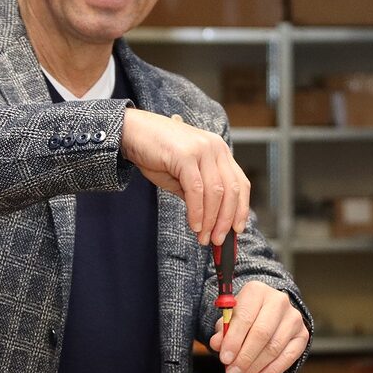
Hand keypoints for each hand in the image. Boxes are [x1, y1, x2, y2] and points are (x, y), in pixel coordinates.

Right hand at [121, 109, 249, 245]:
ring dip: (211, 220)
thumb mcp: (183, 175)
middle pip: (232, 190)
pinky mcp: (186, 155)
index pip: (240, 183)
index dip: (241, 209)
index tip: (237, 230)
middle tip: (217, 240)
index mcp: (219, 151)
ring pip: (216, 192)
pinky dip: (197, 211)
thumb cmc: (156, 153)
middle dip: (226, 220)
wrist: (131, 132)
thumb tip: (210, 220)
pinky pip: (197, 190)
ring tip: (203, 237)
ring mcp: (202, 149)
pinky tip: (194, 225)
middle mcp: (216, 148)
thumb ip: (199, 193)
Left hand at [208, 280, 309, 372]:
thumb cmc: (246, 315)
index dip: (234, 340)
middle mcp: (278, 301)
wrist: (268, 310)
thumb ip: (222, 331)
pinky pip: (288, 357)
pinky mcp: (302, 334)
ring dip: (255, 368)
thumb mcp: (230, 318)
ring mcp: (293, 318)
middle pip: (262, 334)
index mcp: (257, 291)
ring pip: (274, 348)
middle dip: (244, 358)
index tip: (224, 358)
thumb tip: (217, 344)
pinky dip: (271, 371)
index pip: (245, 317)